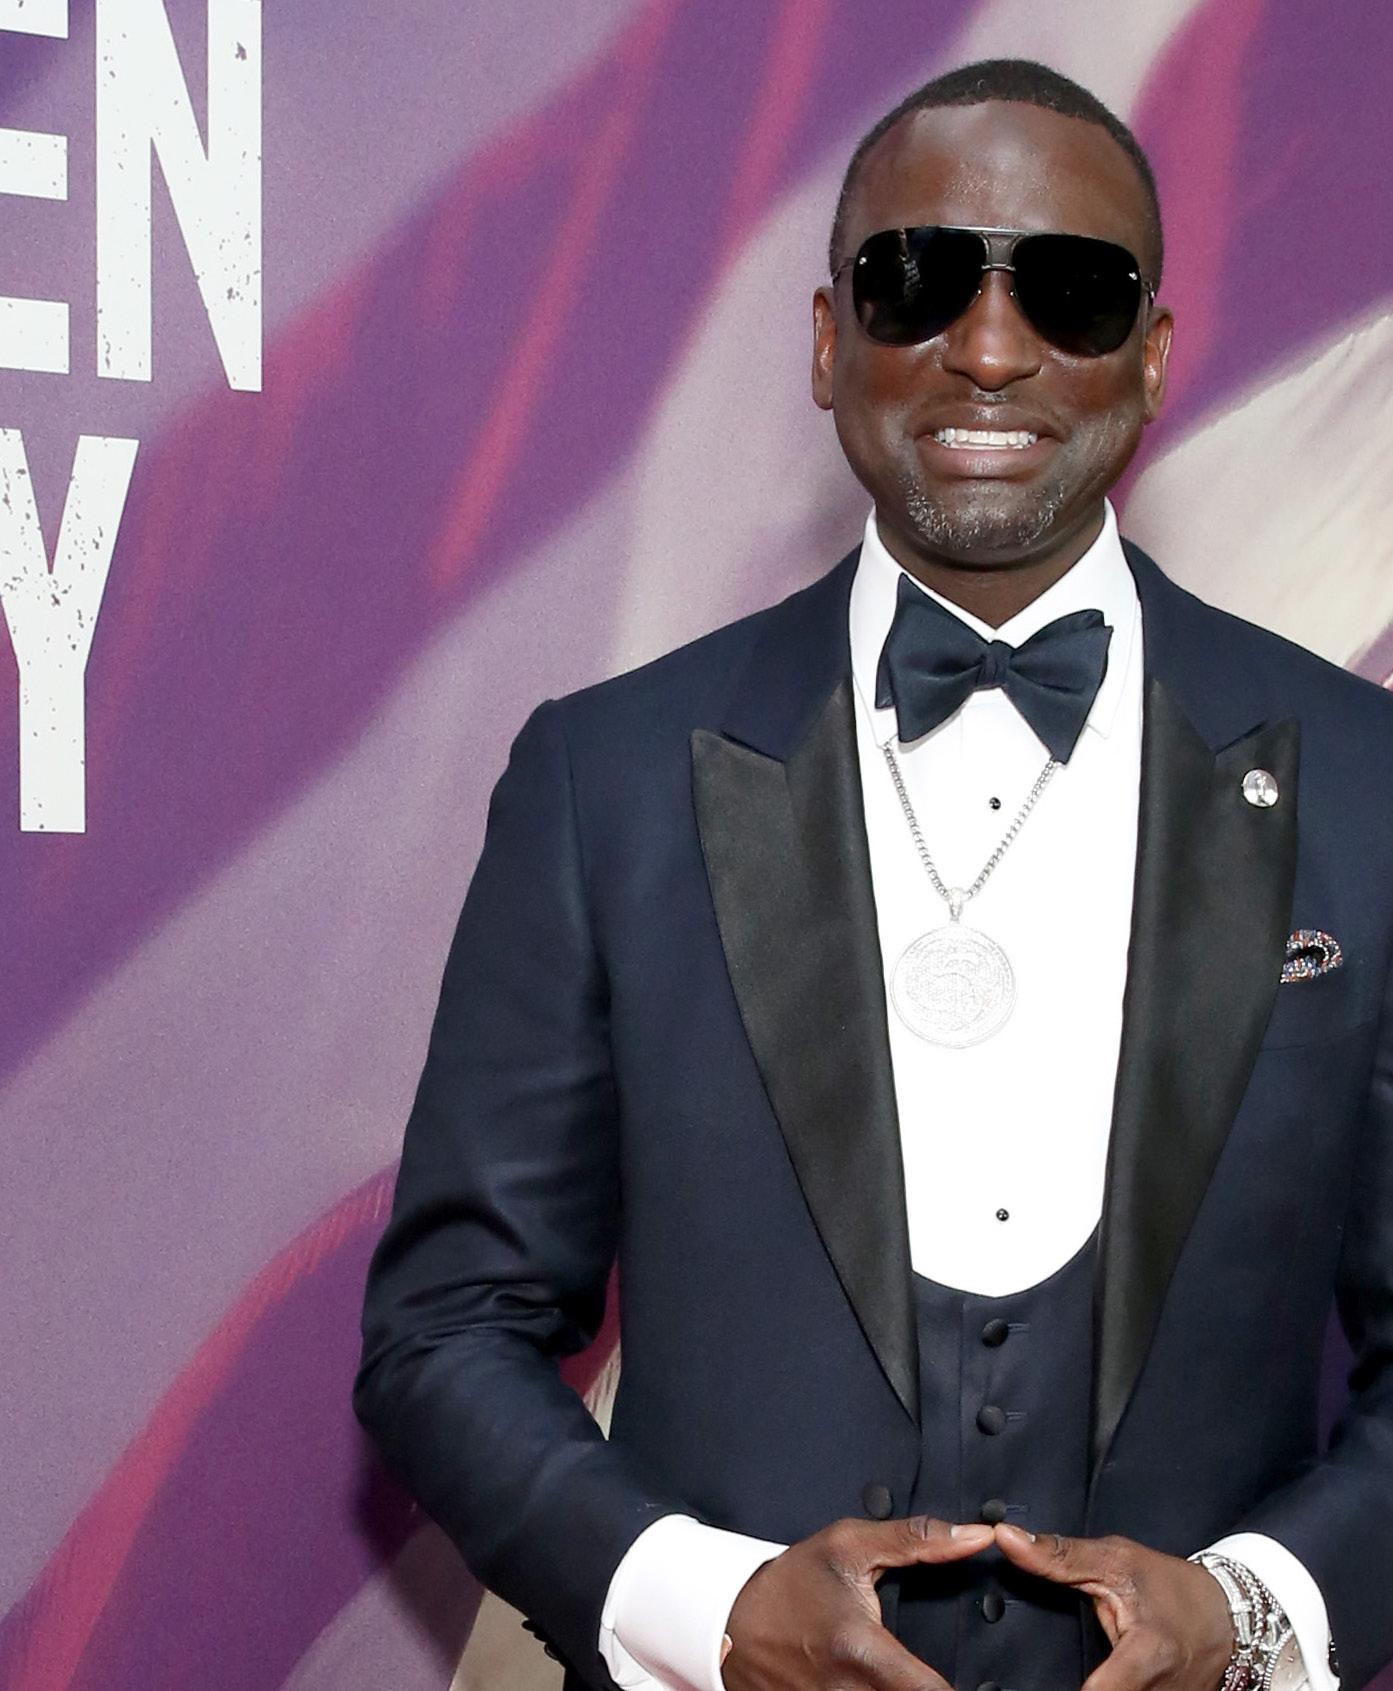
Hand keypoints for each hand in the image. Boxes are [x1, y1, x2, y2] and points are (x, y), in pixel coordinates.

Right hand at [722, 1515, 992, 1690]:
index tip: (979, 1677)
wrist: (731, 1619)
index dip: (962, 1688)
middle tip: (934, 1668)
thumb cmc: (791, 1581)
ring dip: (904, 1690)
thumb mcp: (850, 1546)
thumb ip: (918, 1541)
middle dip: (930, 1687)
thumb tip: (976, 1538)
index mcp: (862, 1651)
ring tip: (909, 1673)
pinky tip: (882, 1681)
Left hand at [994, 1524, 1234, 1690]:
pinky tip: (1089, 1680)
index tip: (1017, 1685)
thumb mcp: (1117, 1560)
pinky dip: (1103, 1690)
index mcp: (1146, 1656)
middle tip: (1017, 1679)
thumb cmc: (1172, 1587)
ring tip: (1054, 1675)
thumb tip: (1006, 1538)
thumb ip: (1060, 1557)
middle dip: (1060, 1685)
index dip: (1058, 1690)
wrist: (1228, 1619)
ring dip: (1089, 1687)